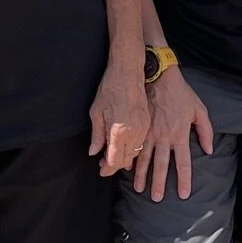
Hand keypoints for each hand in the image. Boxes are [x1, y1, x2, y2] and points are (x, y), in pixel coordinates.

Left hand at [89, 55, 151, 176]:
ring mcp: (143, 128)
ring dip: (124, 158)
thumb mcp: (97, 112)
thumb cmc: (110, 89)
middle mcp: (134, 133)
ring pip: (135, 153)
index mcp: (120, 131)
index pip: (115, 160)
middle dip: (114, 165)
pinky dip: (132, 148)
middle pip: (126, 160)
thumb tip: (94, 152)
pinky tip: (124, 146)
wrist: (129, 72)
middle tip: (103, 163)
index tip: (101, 171)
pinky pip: (141, 143)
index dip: (107, 168)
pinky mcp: (147, 123)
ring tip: (112, 155)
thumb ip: (97, 135)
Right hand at [134, 68, 213, 201]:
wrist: (158, 76)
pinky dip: (130, 159)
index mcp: (180, 134)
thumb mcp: (199, 110)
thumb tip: (209, 150)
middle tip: (157, 199)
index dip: (184, 180)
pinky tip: (127, 168)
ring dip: (141, 175)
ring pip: (144, 159)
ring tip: (139, 189)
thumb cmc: (180, 93)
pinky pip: (134, 146)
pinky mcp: (138, 126)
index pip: (183, 163)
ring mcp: (149, 132)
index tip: (183, 195)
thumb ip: (206, 131)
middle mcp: (164, 137)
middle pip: (162, 166)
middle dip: (159, 184)